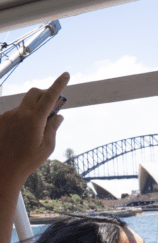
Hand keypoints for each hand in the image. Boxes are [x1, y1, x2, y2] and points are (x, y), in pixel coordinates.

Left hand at [0, 72, 68, 190]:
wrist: (4, 168)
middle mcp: (20, 113)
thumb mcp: (47, 146)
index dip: (59, 85)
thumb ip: (53, 127)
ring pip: (26, 104)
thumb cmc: (29, 160)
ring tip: (36, 132)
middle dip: (46, 94)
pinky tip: (23, 135)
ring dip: (35, 110)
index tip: (66, 75)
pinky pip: (17, 113)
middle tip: (54, 107)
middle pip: (35, 93)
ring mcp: (9, 115)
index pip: (49, 97)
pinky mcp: (2, 119)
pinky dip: (25, 119)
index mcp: (34, 120)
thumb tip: (58, 115)